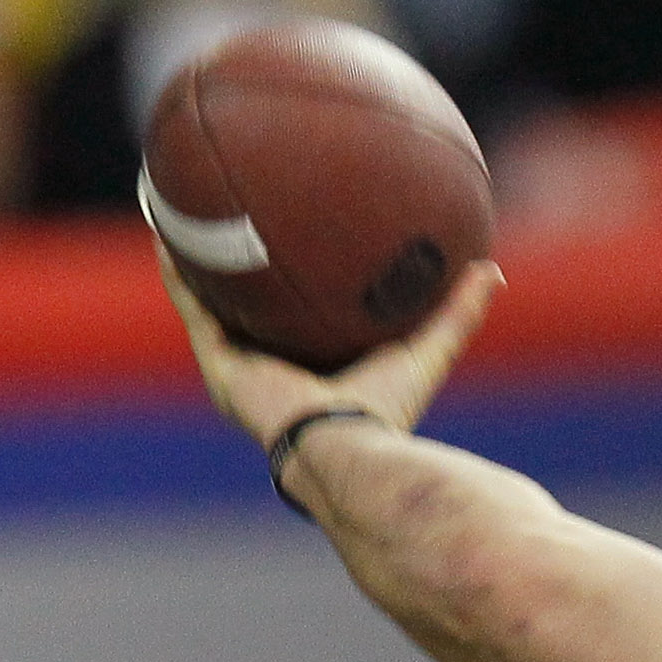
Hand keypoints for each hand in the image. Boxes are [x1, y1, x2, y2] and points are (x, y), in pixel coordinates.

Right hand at [154, 241, 503, 449]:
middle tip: (237, 221)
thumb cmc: (390, 410)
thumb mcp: (428, 349)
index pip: (306, 321)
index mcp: (319, 369)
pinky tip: (169, 233)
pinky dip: (180, 274)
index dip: (300, 288)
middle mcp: (275, 369)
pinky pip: (194, 309)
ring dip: (198, 263)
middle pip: (255, 311)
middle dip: (243, 272)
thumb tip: (492, 268)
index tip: (300, 247)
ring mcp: (243, 370)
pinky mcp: (221, 367)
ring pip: (214, 305)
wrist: (344, 445)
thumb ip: (458, 312)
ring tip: (186, 215)